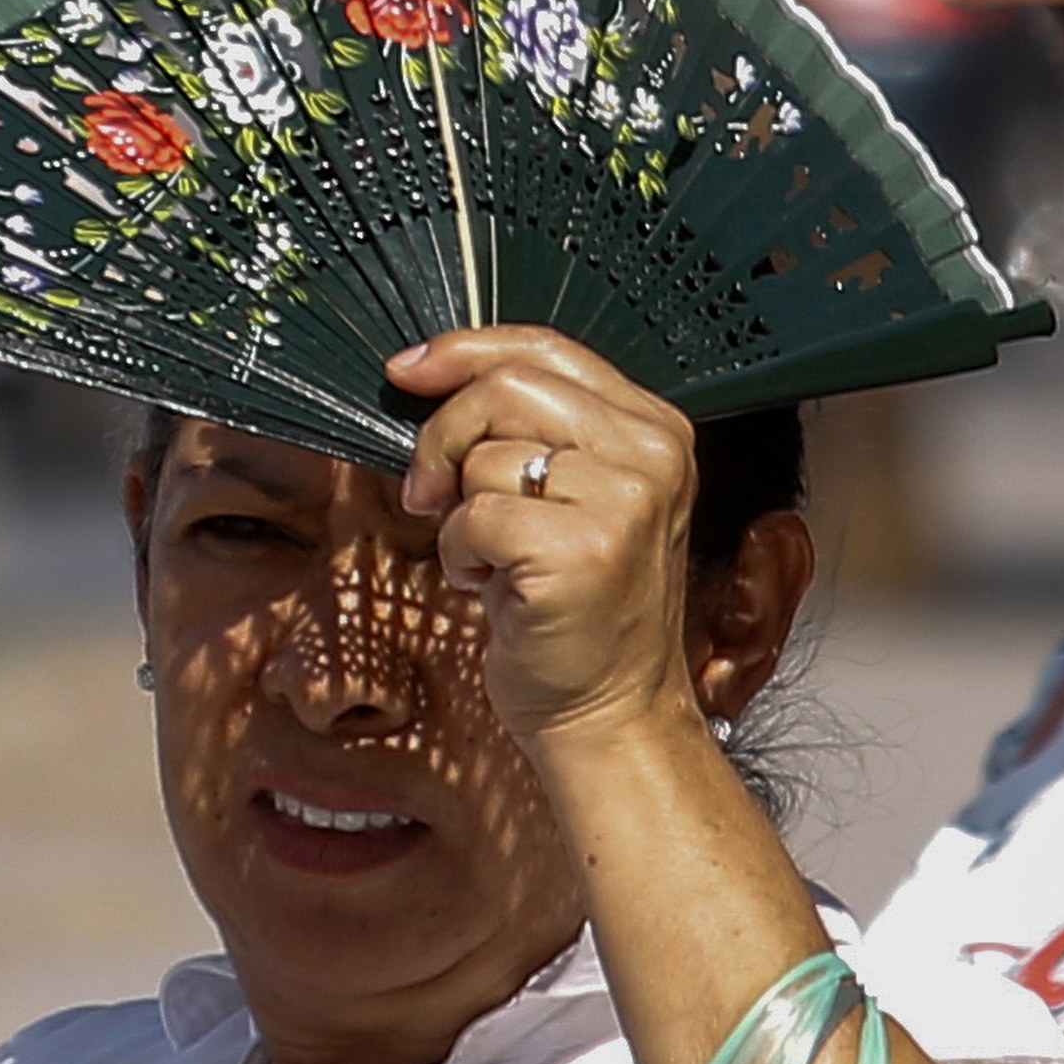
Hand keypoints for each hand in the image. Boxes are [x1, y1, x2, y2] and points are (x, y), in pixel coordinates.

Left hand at [380, 325, 699, 749]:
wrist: (611, 716)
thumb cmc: (577, 617)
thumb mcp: (575, 503)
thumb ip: (531, 433)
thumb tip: (429, 376)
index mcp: (654, 430)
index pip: (545, 348)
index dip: (464, 351)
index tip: (408, 371)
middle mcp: (651, 456)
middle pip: (505, 388)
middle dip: (444, 437)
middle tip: (433, 495)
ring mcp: (623, 502)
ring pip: (485, 457)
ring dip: (460, 516)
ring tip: (497, 562)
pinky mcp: (580, 551)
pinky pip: (474, 517)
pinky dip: (460, 556)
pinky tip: (494, 587)